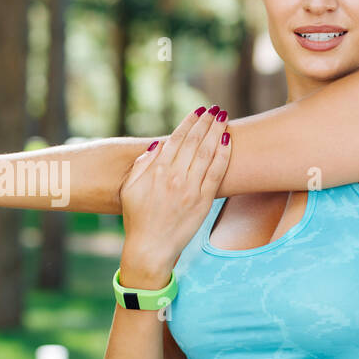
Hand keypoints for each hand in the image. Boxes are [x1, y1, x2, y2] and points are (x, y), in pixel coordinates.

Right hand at [118, 104, 230, 284]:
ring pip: (207, 153)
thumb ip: (141, 165)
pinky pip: (216, 173)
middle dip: (206, 122)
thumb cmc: (137, 219)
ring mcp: (190, 189)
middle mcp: (174, 177)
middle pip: (194, 142)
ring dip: (216, 132)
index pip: (176, 139)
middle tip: (215, 109)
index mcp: (156, 172)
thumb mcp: (130, 190)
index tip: (198, 110)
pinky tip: (228, 141)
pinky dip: (223, 155)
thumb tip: (157, 145)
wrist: (150, 248)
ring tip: (224, 117)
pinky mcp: (202, 202)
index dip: (189, 122)